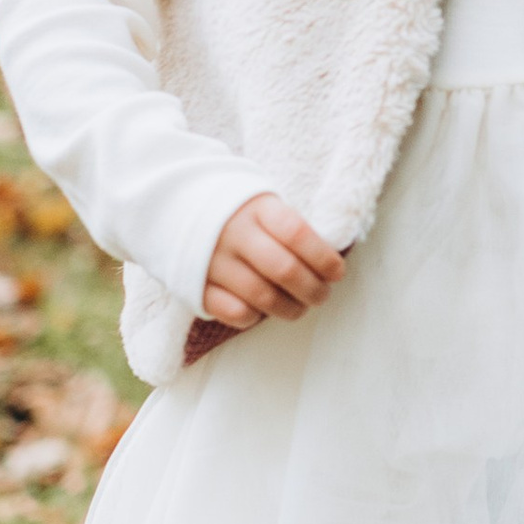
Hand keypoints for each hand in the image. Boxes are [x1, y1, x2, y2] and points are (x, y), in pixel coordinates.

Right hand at [204, 194, 345, 329]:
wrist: (186, 209)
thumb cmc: (243, 214)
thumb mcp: (268, 206)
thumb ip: (294, 231)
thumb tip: (330, 268)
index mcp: (257, 208)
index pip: (296, 233)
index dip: (323, 257)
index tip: (337, 272)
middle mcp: (233, 233)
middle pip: (284, 269)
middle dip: (312, 289)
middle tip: (322, 295)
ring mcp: (212, 261)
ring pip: (262, 295)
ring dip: (289, 308)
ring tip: (300, 307)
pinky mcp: (197, 286)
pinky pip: (233, 311)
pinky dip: (253, 316)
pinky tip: (261, 310)